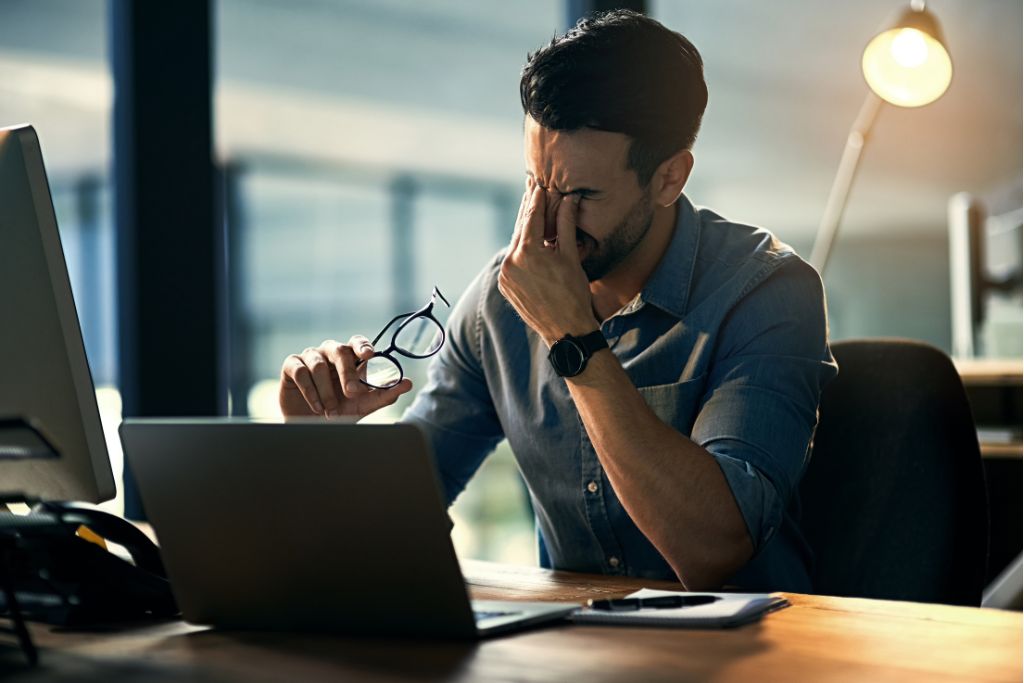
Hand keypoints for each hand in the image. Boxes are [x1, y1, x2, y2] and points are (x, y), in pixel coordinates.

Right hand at [278, 336, 412, 417]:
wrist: (311, 427)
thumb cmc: (341, 410)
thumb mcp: (364, 405)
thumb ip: (385, 394)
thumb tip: (408, 383)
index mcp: (350, 357)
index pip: (357, 342)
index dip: (362, 345)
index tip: (368, 354)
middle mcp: (330, 352)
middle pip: (340, 351)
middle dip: (347, 374)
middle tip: (353, 393)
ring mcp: (310, 357)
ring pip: (319, 365)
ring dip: (327, 391)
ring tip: (331, 410)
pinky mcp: (291, 365)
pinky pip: (301, 372)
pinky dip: (310, 391)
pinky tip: (317, 407)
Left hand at [498, 179, 598, 344]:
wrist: (565, 329)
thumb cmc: (574, 293)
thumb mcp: (571, 256)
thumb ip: (565, 225)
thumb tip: (569, 199)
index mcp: (528, 252)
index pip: (532, 216)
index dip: (537, 199)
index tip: (539, 184)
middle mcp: (511, 262)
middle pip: (520, 228)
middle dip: (528, 210)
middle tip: (531, 190)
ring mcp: (505, 275)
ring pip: (515, 244)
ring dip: (524, 229)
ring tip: (532, 213)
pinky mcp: (505, 286)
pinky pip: (513, 261)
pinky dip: (521, 249)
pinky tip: (529, 241)